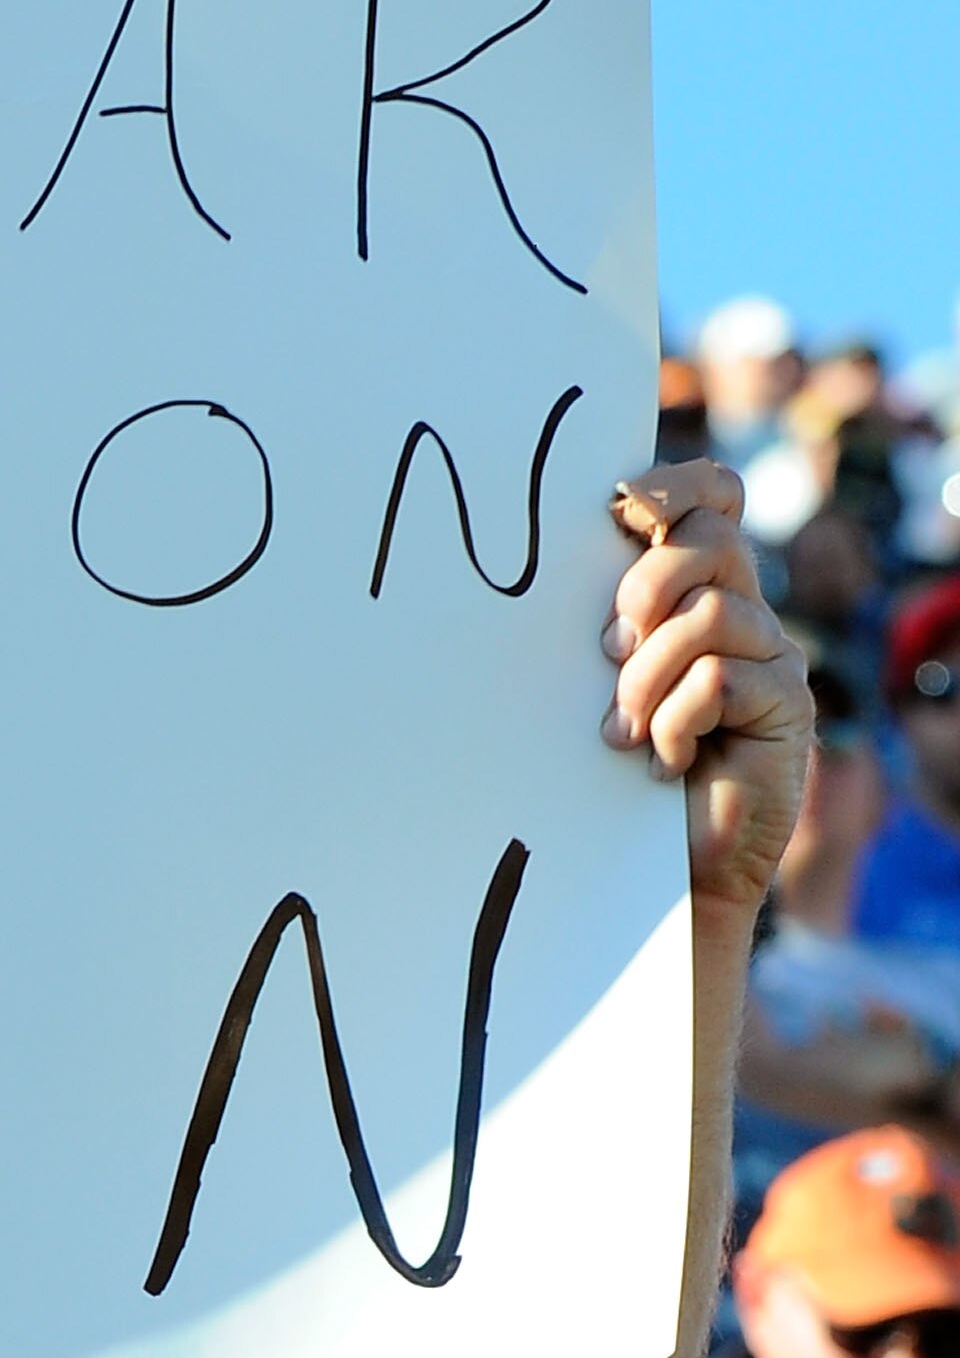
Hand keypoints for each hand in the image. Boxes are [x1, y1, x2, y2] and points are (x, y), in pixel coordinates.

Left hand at [604, 461, 811, 930]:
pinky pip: (719, 680)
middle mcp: (745, 613)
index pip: (712, 498)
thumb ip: (608, 620)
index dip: (675, 485)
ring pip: (708, 616)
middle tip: (609, 652)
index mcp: (700, 591)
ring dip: (647, 678)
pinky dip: (675, 722)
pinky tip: (666, 762)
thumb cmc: (619, 777)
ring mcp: (774, 658)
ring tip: (623, 735)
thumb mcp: (603, 682)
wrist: (663, 872)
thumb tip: (569, 557)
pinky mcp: (788, 709)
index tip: (619, 507)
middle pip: (710, 540)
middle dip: (644, 590)